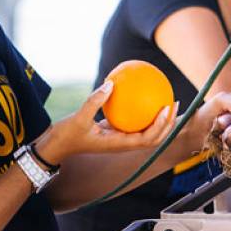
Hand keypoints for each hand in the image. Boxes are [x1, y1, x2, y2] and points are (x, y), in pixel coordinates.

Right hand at [35, 81, 178, 164]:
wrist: (56, 146)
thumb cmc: (66, 136)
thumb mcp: (78, 118)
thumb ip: (94, 101)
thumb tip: (111, 83)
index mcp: (118, 144)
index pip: (146, 139)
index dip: (160, 126)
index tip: (165, 109)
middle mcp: (122, 143)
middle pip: (153, 137)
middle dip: (168, 123)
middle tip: (174, 102)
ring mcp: (119, 138)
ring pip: (145, 130)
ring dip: (159, 119)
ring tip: (166, 98)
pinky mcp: (113, 131)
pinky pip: (132, 121)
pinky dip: (140, 110)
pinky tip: (139, 92)